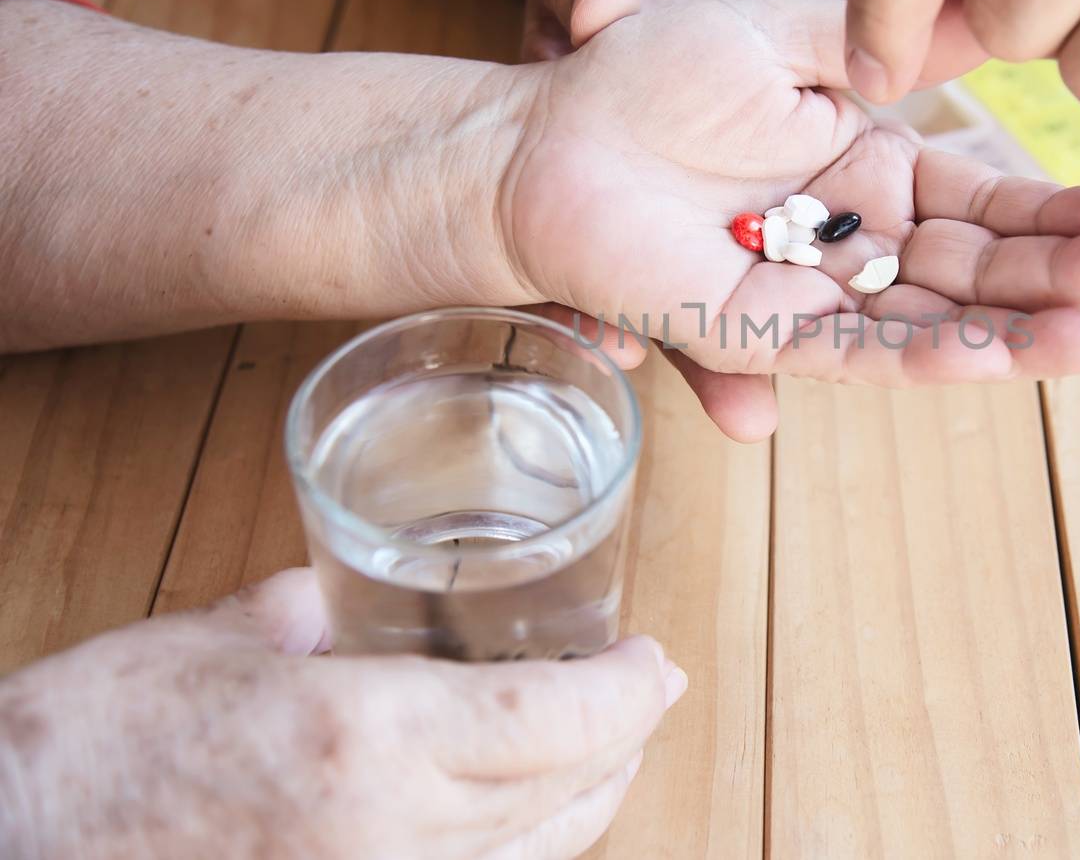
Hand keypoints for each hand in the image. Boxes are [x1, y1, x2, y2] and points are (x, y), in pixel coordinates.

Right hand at [0, 570, 684, 859]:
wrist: (14, 841)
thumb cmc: (100, 737)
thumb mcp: (219, 637)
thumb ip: (315, 612)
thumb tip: (353, 603)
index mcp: (364, 737)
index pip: (549, 721)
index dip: (625, 693)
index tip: (657, 659)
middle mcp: (388, 831)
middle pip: (562, 794)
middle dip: (627, 739)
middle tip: (652, 688)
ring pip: (532, 857)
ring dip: (590, 799)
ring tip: (610, 746)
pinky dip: (525, 849)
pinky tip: (527, 814)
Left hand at [507, 0, 1079, 438]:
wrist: (544, 139)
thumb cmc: (648, 77)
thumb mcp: (785, 38)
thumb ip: (882, 47)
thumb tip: (980, 31)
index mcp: (867, 164)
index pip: (986, 197)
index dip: (1060, 210)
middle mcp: (853, 237)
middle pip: (979, 265)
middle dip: (1064, 273)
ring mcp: (812, 292)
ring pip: (935, 320)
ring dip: (1021, 332)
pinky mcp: (761, 335)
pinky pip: (858, 352)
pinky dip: (930, 356)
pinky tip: (1004, 359)